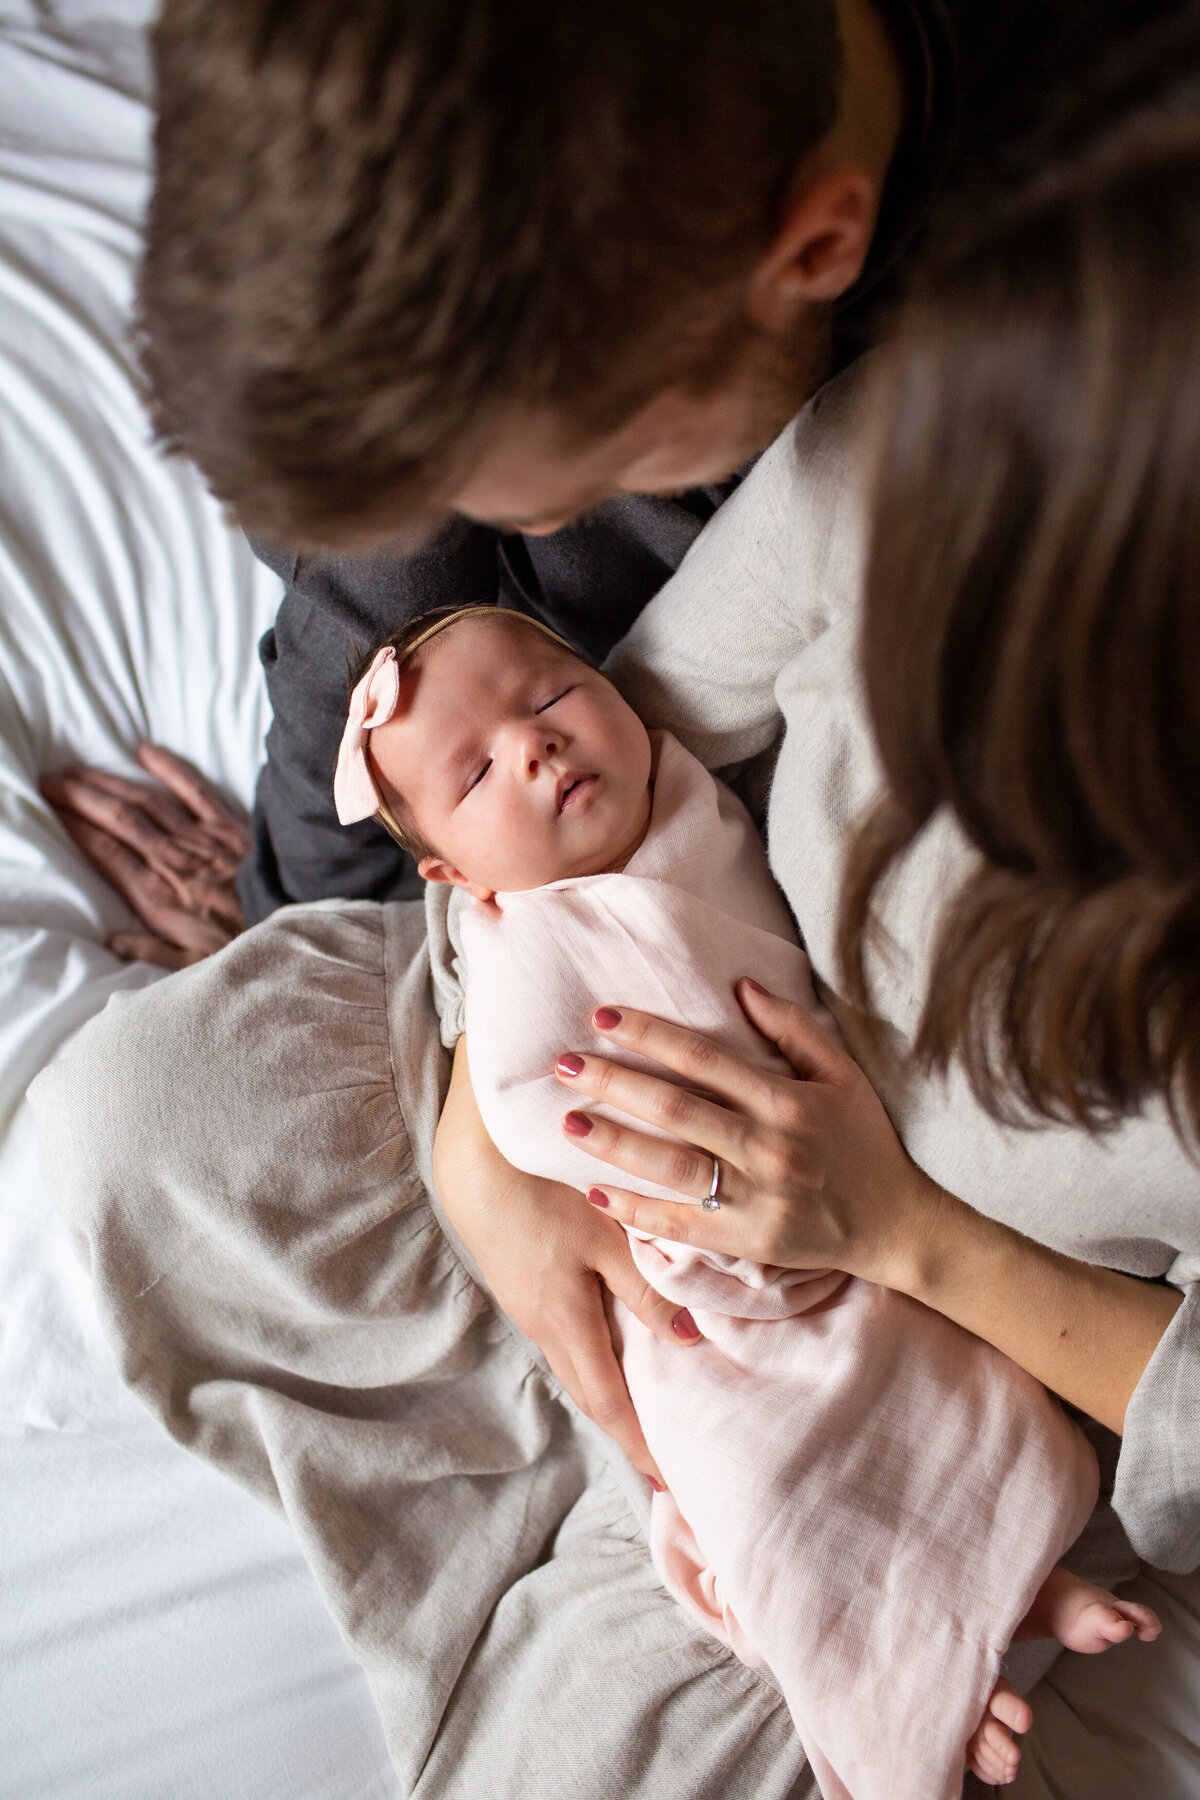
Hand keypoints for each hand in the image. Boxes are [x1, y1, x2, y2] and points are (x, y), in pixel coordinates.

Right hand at [40, 743, 248, 968]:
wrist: (297, 922)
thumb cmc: (243, 948)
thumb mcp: (192, 967)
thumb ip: (150, 953)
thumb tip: (112, 942)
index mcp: (160, 896)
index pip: (106, 851)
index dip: (75, 826)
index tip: (52, 808)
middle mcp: (177, 860)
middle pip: (120, 818)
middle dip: (81, 796)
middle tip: (51, 780)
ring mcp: (205, 839)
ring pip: (147, 800)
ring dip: (110, 781)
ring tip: (79, 768)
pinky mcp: (232, 825)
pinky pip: (195, 789)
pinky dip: (170, 767)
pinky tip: (146, 751)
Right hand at [433, 1040, 701, 1487]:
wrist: (472, 1136)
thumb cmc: (542, 1179)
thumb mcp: (604, 1234)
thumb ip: (647, 1287)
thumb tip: (691, 1342)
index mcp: (560, 1320)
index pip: (607, 1402)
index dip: (638, 1444)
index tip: (670, 1482)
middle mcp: (539, 1318)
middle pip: (589, 1385)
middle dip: (625, 1423)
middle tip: (663, 1456)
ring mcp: (524, 1293)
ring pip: (576, 1352)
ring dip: (609, 1381)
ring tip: (644, 1402)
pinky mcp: (519, 1266)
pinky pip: (563, 1321)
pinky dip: (593, 1340)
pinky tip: (610, 1330)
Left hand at [554, 981, 946, 1288]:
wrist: (893, 1223)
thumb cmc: (863, 1139)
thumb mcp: (841, 1074)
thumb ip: (793, 1028)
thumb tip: (741, 985)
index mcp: (786, 1102)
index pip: (704, 1060)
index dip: (650, 1035)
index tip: (603, 1017)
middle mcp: (768, 1148)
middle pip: (675, 1109)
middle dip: (614, 1083)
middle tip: (564, 1064)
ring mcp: (756, 1199)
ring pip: (670, 1167)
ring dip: (614, 1144)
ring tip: (569, 1121)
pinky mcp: (748, 1241)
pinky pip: (681, 1225)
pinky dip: (636, 1210)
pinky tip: (595, 1191)